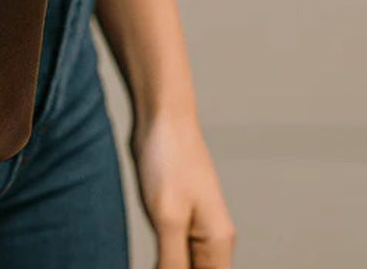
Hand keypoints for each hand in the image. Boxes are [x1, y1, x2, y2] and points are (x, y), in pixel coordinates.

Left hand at [132, 110, 235, 268]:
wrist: (161, 113)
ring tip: (149, 258)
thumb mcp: (167, 217)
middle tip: (154, 260)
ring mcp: (195, 226)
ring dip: (167, 267)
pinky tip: (150, 258)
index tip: (159, 268)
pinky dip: (162, 260)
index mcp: (218, 244)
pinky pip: (174, 252)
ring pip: (185, 266)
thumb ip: (172, 263)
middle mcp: (212, 239)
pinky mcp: (176, 214)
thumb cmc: (168, 157)